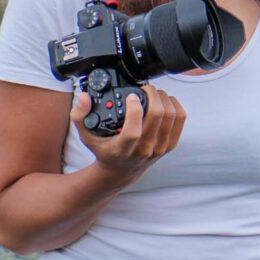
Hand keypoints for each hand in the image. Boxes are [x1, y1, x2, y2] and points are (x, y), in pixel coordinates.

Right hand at [70, 83, 185, 185]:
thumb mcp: (87, 136)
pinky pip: (180, 120)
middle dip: (153, 95)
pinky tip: (165, 101)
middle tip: (145, 88)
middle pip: (157, 116)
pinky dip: (175, 105)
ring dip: (164, 98)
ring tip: (154, 93)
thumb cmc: (105, 150)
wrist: (121, 171)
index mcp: (123, 149)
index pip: (133, 131)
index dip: (135, 110)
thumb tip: (83, 98)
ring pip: (171, 115)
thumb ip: (80, 116)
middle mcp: (144, 149)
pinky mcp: (169, 144)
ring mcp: (159, 148)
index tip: (131, 96)